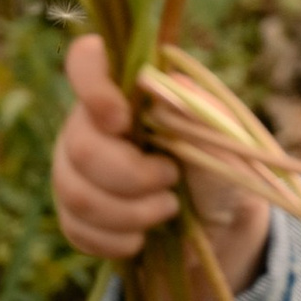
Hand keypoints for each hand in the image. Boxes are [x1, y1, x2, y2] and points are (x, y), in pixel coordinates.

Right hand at [53, 35, 271, 289]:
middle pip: (80, 147)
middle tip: (170, 180)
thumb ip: (193, 109)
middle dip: (131, 176)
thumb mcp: (225, 135)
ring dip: (129, 212)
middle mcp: (91, 122)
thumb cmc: (223, 166)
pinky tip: (142, 236)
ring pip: (75, 194)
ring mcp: (75, 167)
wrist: (220, 223)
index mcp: (127, 89)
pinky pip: (75, 229)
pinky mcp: (74, 212)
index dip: (91, 86)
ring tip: (167, 209)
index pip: (86, 60)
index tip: (122, 120)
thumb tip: (154, 88)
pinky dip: (116, 240)